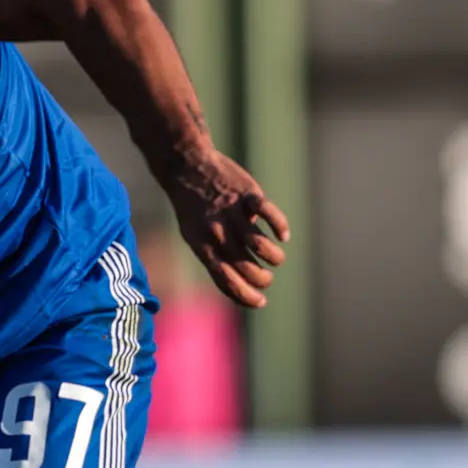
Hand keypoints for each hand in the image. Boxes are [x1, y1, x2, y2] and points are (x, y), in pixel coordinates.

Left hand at [158, 146, 288, 308]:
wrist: (185, 165)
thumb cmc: (193, 206)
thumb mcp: (194, 234)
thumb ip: (215, 255)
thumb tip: (239, 281)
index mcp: (202, 246)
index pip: (226, 280)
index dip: (246, 296)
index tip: (261, 302)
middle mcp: (216, 232)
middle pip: (245, 266)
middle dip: (262, 279)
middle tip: (267, 278)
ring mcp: (231, 212)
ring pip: (259, 244)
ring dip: (274, 257)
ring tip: (276, 258)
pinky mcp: (246, 193)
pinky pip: (268, 212)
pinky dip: (279, 226)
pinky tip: (283, 235)